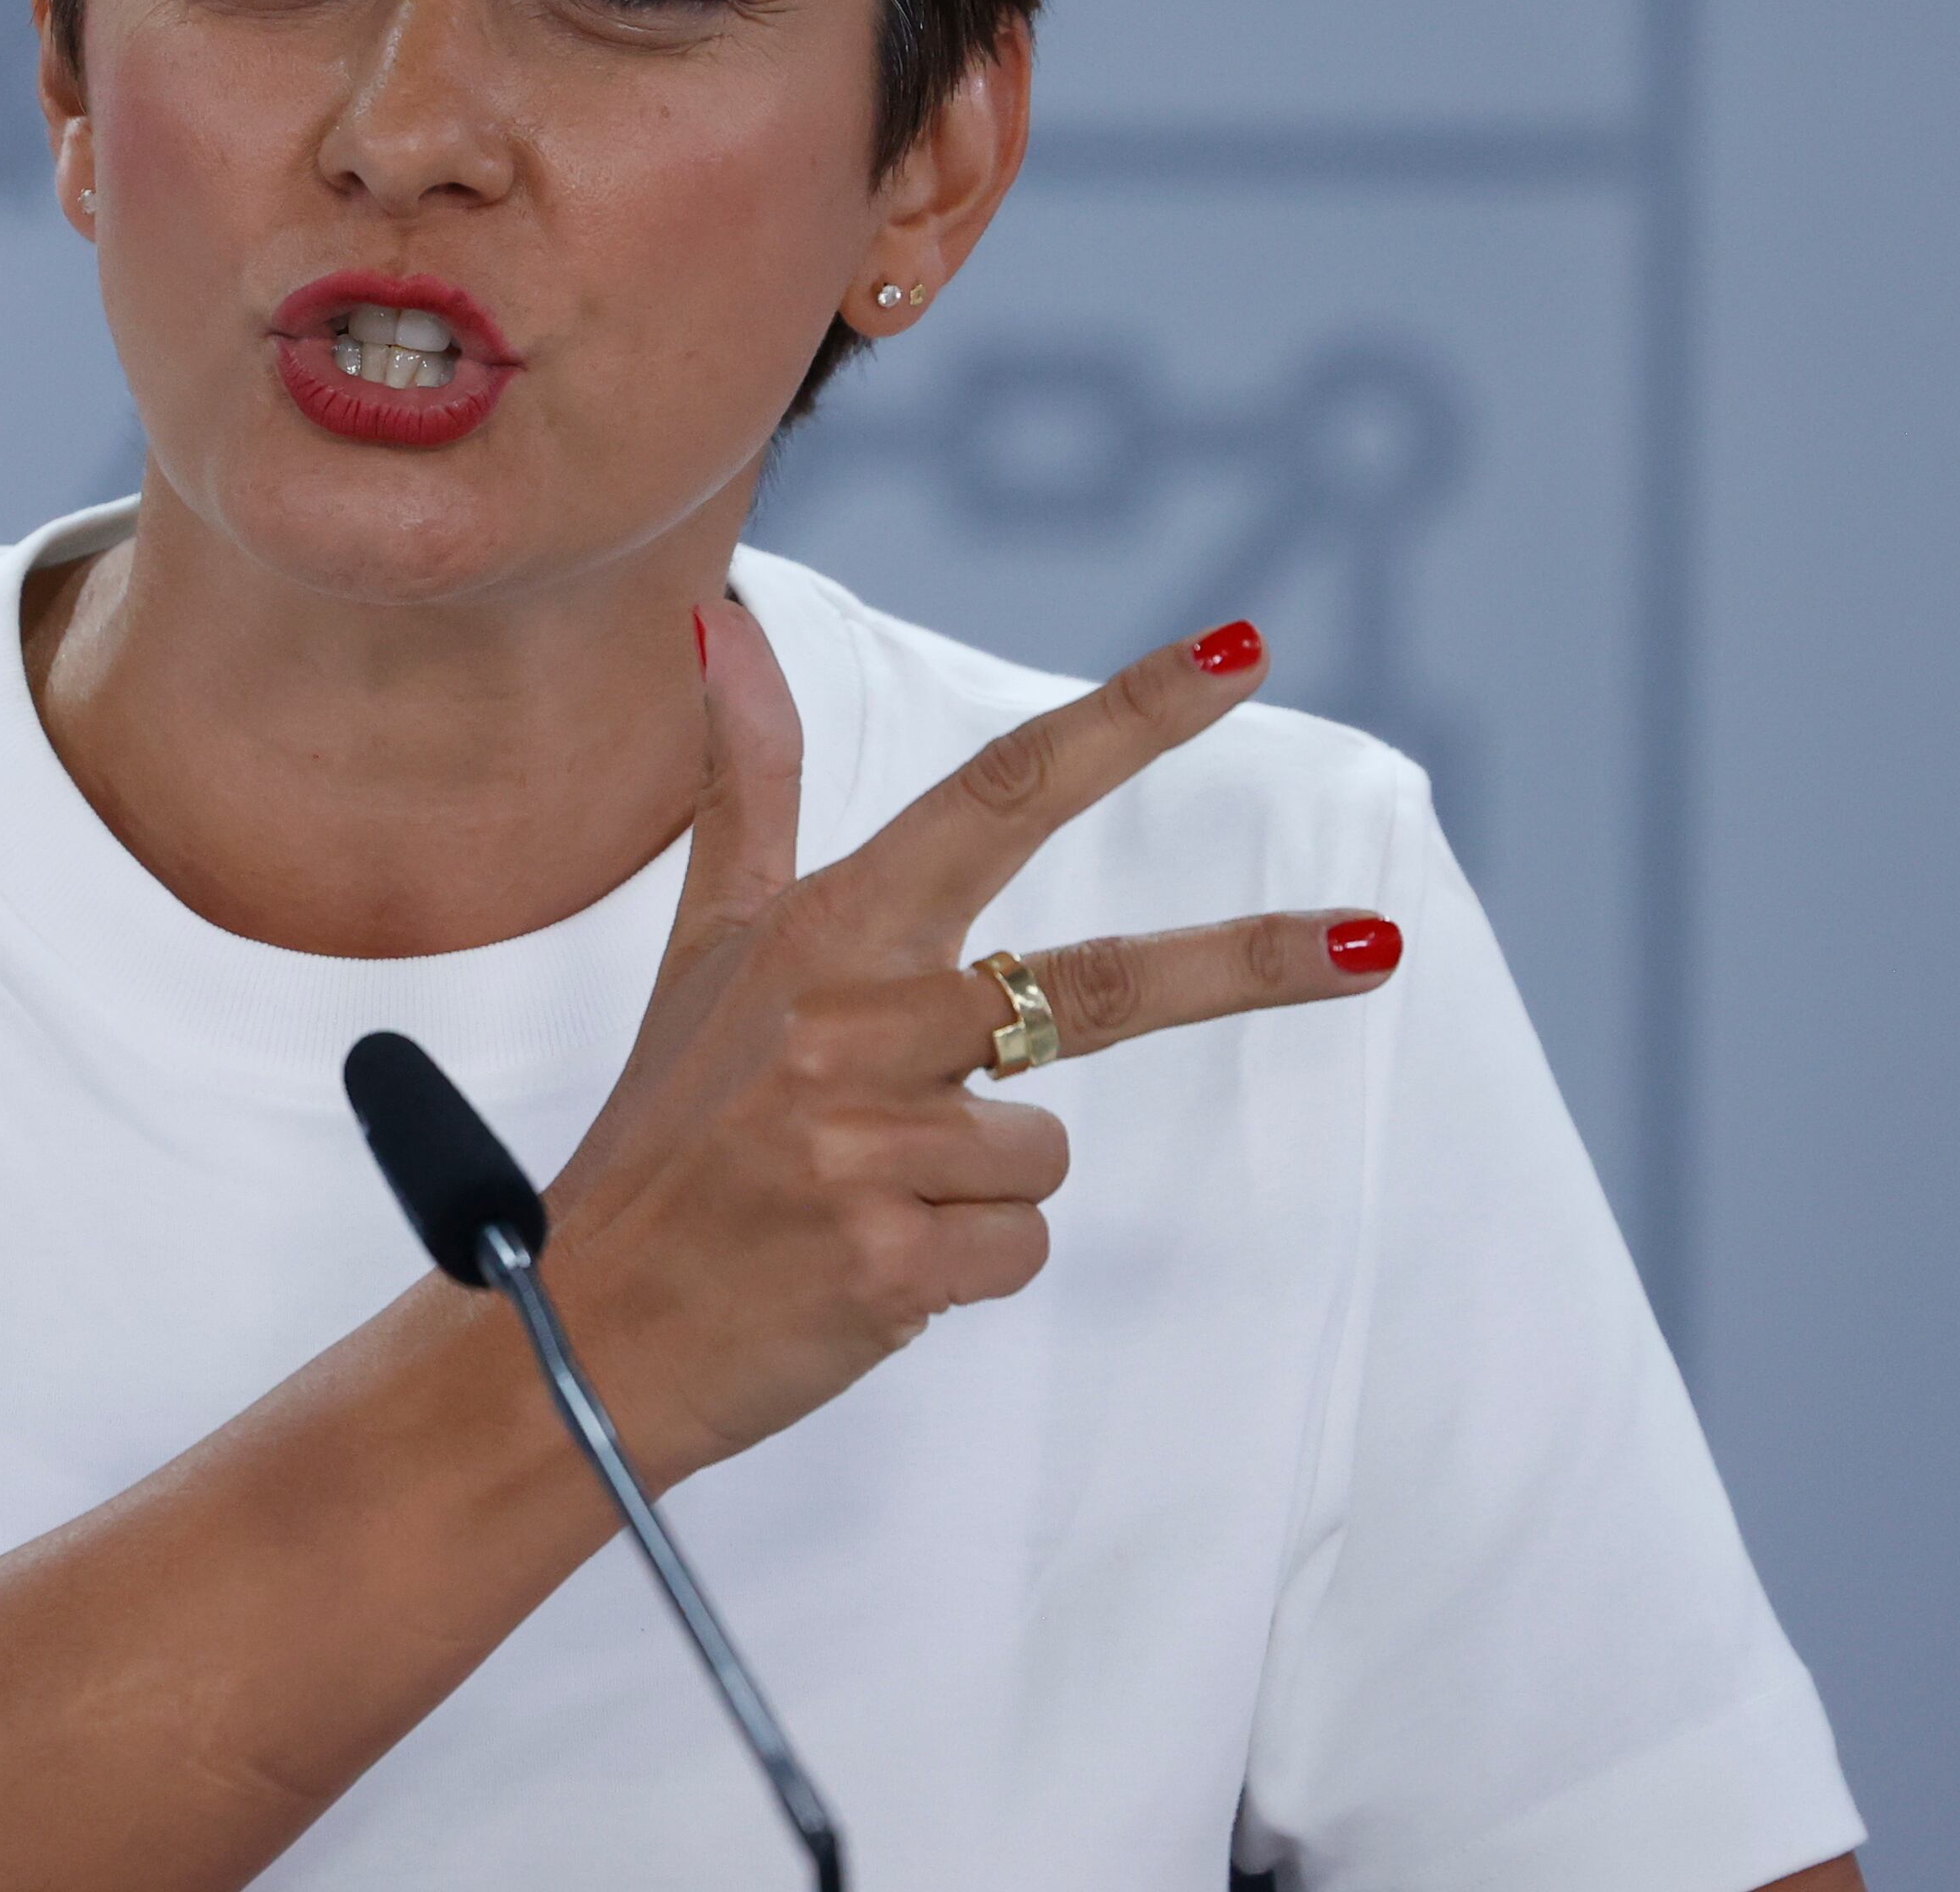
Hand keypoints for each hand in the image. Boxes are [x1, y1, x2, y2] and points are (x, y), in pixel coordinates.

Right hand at [539, 605, 1399, 1482]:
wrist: (584, 1327)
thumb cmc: (666, 1138)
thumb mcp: (703, 952)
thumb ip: (748, 791)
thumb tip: (732, 632)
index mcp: (823, 933)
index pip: (998, 791)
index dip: (1128, 716)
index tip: (1239, 650)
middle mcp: (849, 1020)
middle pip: (1096, 978)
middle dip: (1248, 960)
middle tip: (1375, 942)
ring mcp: (866, 1140)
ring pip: (1044, 1149)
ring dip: (978, 1190)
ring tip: (861, 1204)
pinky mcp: (888, 1255)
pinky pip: (1016, 1248)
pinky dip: (960, 1268)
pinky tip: (865, 1268)